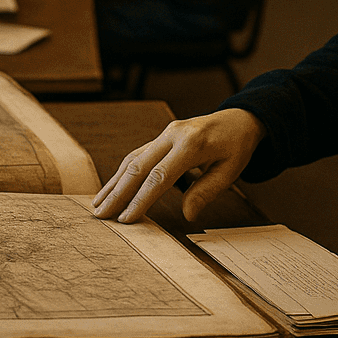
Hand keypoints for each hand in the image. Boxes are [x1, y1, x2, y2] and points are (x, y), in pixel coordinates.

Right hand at [92, 109, 265, 223]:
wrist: (239, 118)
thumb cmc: (237, 145)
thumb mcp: (231, 170)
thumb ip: (207, 191)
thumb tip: (187, 215)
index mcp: (192, 144)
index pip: (160, 176)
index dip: (141, 199)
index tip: (126, 219)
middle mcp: (173, 135)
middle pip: (138, 166)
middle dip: (118, 193)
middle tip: (101, 215)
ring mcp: (165, 133)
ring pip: (133, 159)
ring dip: (114, 182)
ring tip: (98, 205)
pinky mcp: (162, 136)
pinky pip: (139, 154)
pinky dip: (123, 172)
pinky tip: (113, 187)